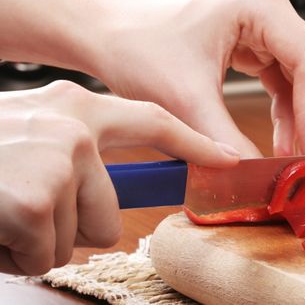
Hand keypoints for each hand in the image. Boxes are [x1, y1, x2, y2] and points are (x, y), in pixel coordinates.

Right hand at [0, 81, 238, 274]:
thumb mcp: (31, 134)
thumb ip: (75, 155)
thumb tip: (113, 199)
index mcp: (75, 107)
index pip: (152, 121)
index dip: (192, 142)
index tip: (226, 158)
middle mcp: (73, 127)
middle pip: (112, 210)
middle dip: (74, 226)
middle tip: (27, 206)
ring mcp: (57, 161)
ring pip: (82, 236)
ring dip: (42, 238)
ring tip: (6, 209)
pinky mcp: (35, 199)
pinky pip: (45, 254)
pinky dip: (17, 252)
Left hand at [89, 0, 304, 157]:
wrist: (106, 34)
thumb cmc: (136, 46)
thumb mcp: (185, 99)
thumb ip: (226, 142)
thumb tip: (259, 179)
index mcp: (257, 3)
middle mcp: (268, 6)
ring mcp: (263, 22)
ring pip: (301, 79)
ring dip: (300, 120)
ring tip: (295, 159)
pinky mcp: (254, 40)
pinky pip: (281, 80)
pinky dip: (284, 112)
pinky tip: (281, 141)